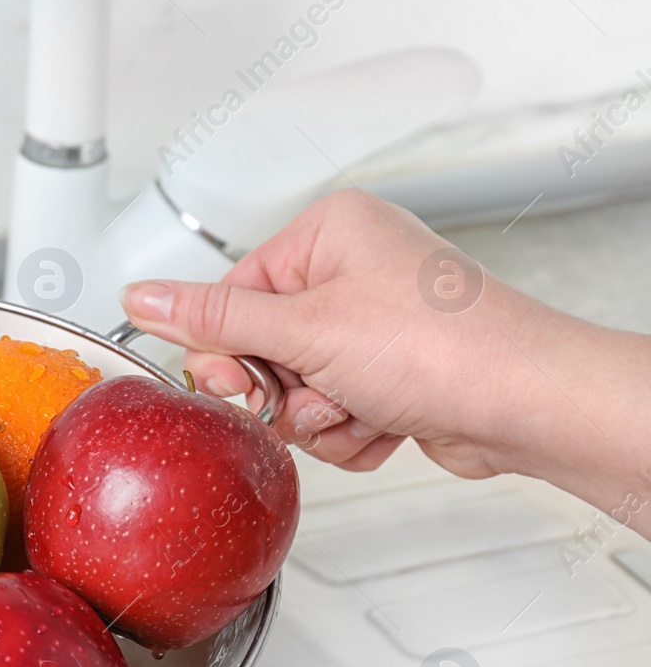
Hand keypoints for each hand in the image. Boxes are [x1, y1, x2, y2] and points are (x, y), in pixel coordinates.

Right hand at [122, 189, 599, 478]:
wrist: (525, 404)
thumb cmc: (444, 347)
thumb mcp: (305, 329)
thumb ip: (213, 320)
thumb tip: (141, 296)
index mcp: (328, 234)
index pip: (230, 297)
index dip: (228, 351)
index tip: (241, 379)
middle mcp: (351, 273)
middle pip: (259, 349)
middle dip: (283, 390)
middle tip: (313, 393)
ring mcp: (372, 327)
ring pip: (294, 392)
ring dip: (320, 417)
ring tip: (365, 405)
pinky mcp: (388, 376)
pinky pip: (332, 417)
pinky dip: (352, 432)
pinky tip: (388, 421)